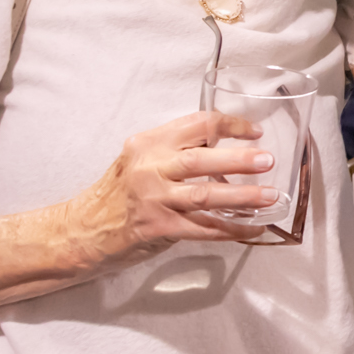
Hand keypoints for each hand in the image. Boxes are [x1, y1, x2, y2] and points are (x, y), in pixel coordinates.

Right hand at [69, 111, 280, 266]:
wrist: (83, 229)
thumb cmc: (118, 193)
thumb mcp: (141, 159)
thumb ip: (176, 151)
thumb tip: (225, 147)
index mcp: (150, 143)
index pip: (196, 125)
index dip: (230, 126)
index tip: (254, 132)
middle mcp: (151, 168)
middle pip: (201, 159)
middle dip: (239, 160)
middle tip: (267, 160)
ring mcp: (154, 199)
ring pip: (205, 195)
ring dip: (242, 197)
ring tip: (270, 197)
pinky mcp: (158, 227)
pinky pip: (203, 229)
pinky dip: (231, 229)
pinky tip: (253, 229)